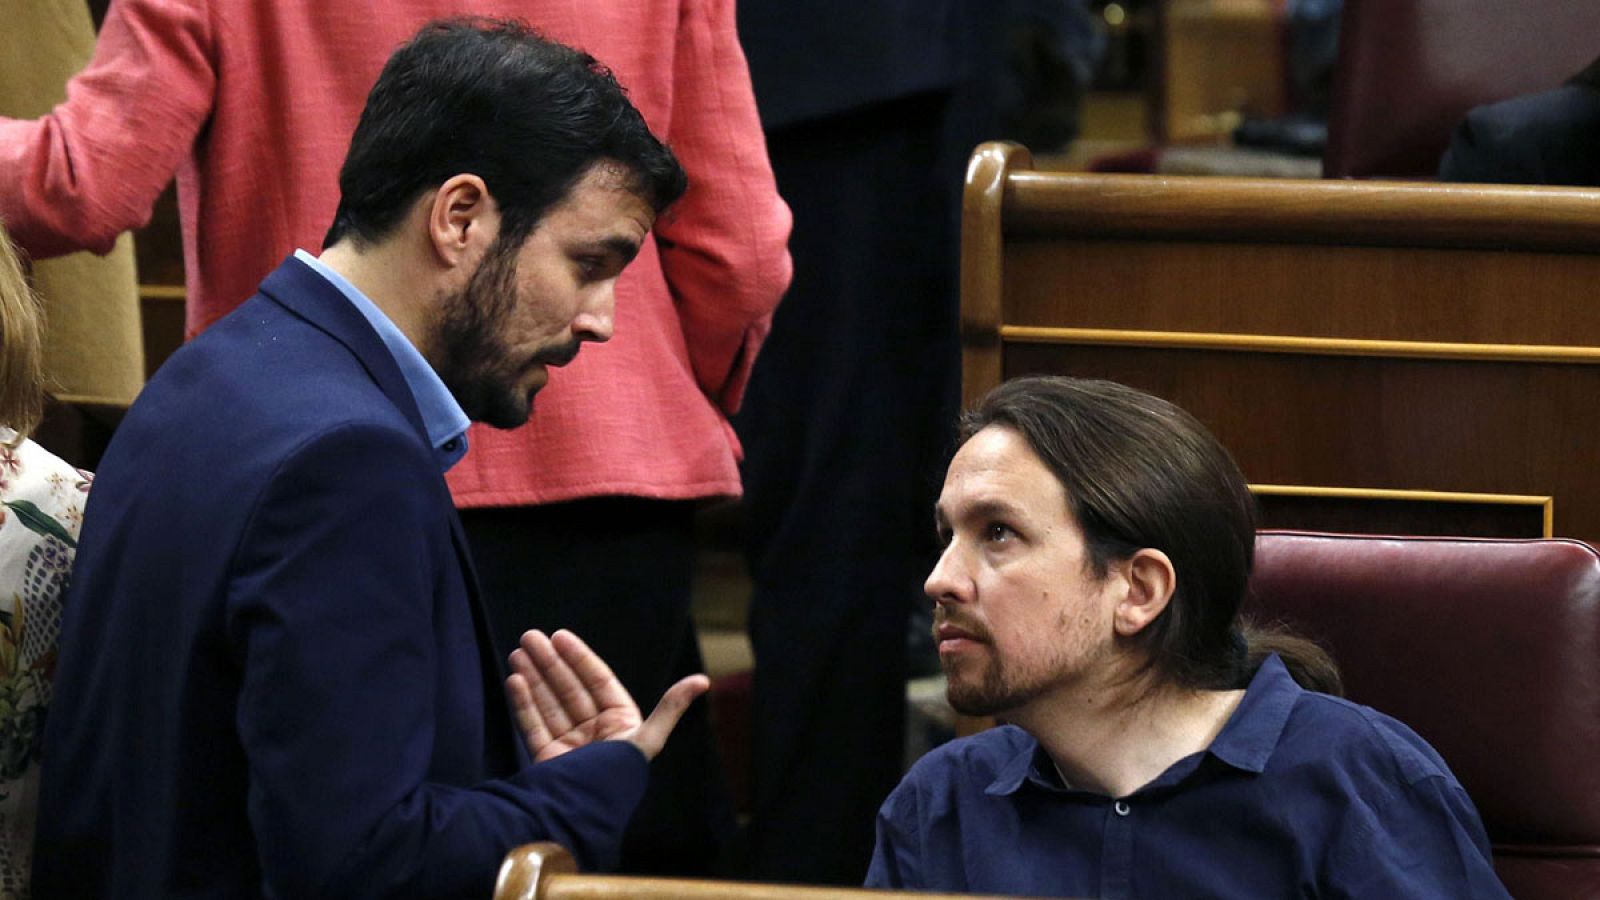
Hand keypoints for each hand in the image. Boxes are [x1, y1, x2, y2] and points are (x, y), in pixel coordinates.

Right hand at [505, 628, 709, 762]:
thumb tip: (703, 680)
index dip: (579, 657)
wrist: (583, 816)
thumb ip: (671, 708)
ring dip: (533, 677)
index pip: (597, 681)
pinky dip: (524, 702)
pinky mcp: (547, 759)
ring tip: (518, 653)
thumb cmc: (618, 776)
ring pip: (549, 702)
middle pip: (569, 688)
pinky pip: (533, 724)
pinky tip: (514, 680)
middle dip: (550, 663)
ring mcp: (569, 744)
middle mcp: (594, 731)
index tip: (559, 636)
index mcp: (620, 722)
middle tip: (529, 637)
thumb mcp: (647, 740)